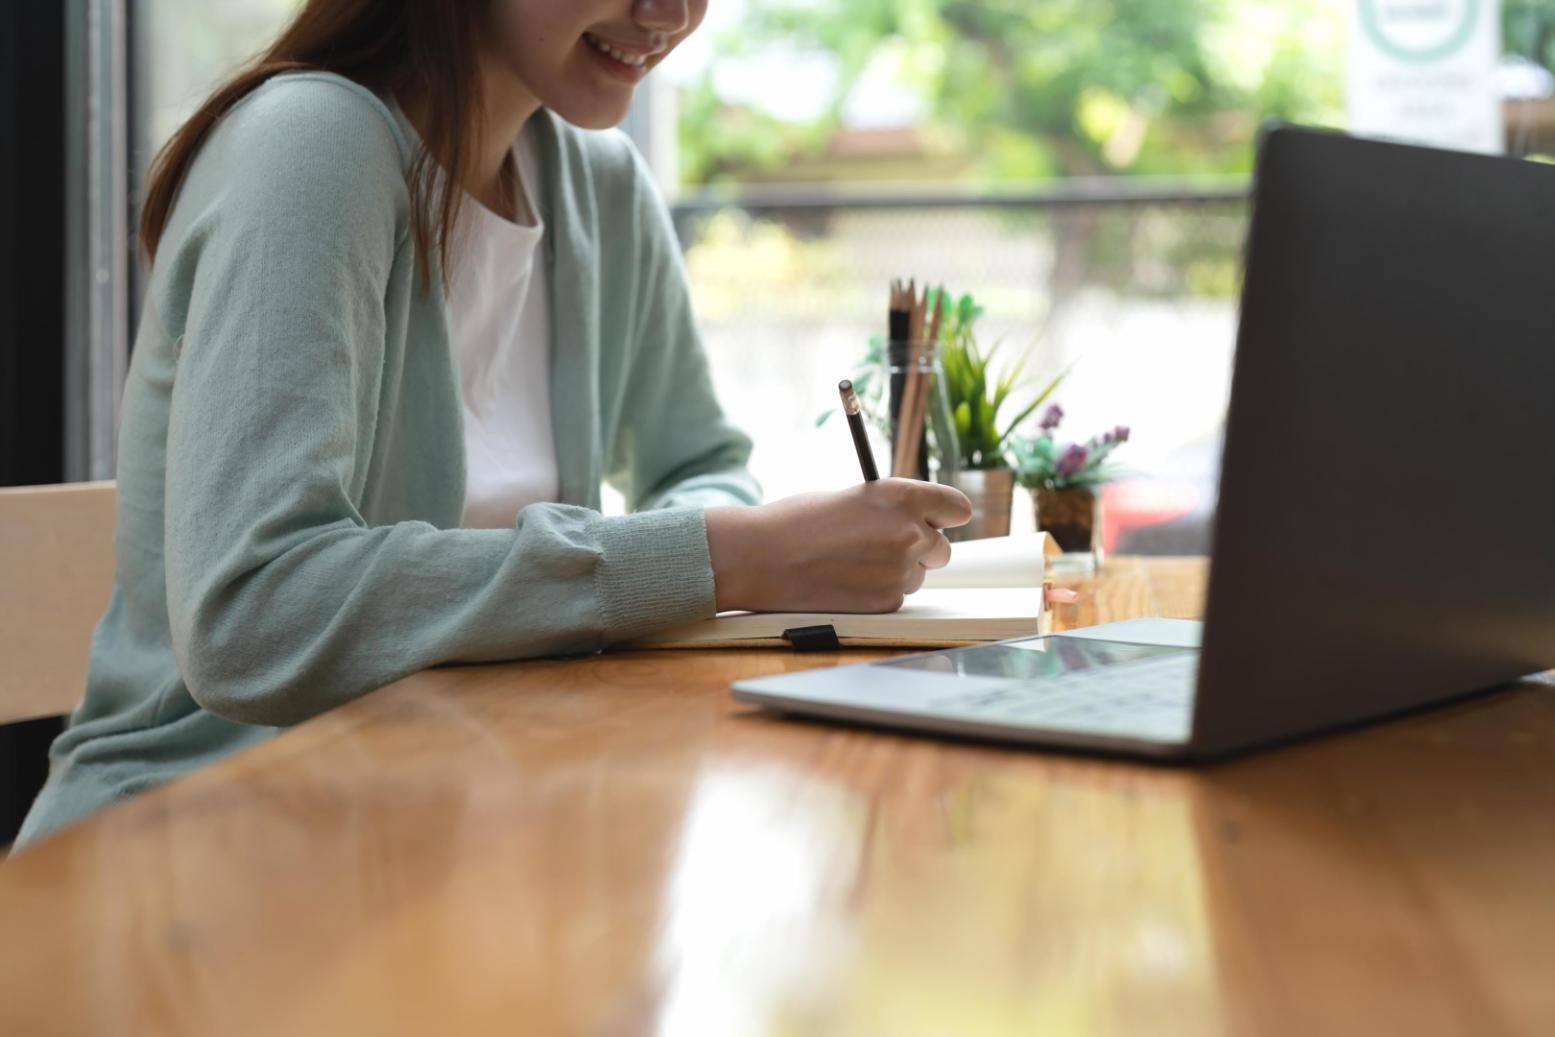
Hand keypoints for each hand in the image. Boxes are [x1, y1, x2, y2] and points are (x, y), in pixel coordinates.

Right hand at [705, 479, 972, 613]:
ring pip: (916, 576)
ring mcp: (900, 570)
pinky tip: (845, 582)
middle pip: (942, 549)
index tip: (938, 522)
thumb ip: (892, 510)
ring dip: (895, 572)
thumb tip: (916, 523)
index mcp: (902, 496)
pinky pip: (896, 598)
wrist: (762, 557)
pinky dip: (877, 593)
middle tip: (883, 547)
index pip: (957, 508)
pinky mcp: (886, 601)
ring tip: (852, 564)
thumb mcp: (854, 498)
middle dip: (920, 550)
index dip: (946, 517)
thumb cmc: (797, 522)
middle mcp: (909, 532)